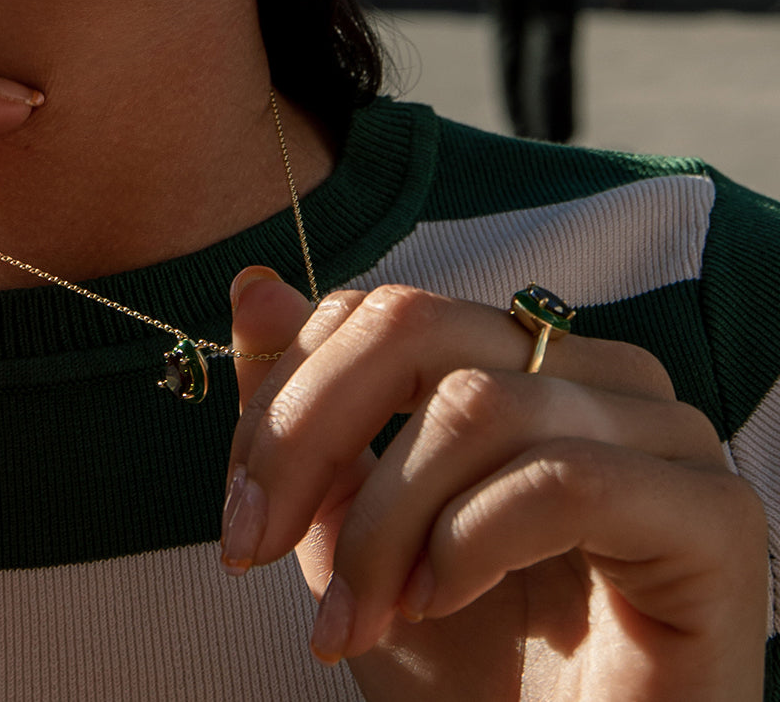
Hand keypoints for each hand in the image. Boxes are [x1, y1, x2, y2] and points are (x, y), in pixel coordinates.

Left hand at [225, 271, 766, 701]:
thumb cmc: (470, 677)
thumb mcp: (355, 538)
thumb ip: (312, 415)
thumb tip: (252, 288)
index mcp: (530, 363)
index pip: (390, 308)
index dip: (290, 392)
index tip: (238, 507)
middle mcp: (605, 374)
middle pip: (421, 327)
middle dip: (308, 437)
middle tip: (250, 547)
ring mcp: (668, 436)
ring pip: (481, 407)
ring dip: (383, 525)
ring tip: (353, 622)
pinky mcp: (713, 518)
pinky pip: (565, 479)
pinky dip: (469, 542)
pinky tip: (436, 603)